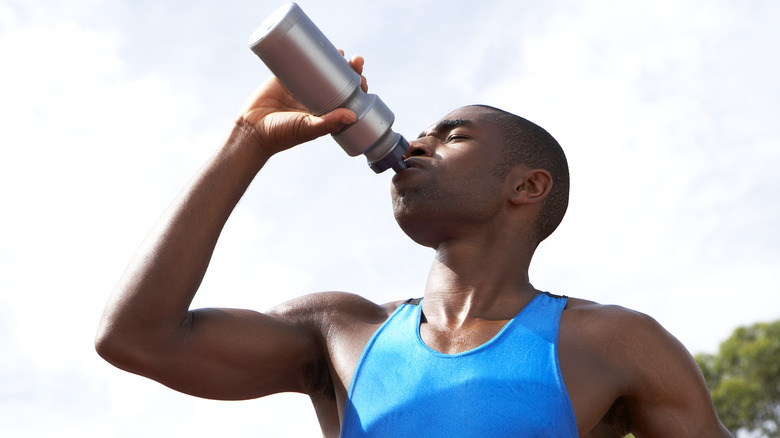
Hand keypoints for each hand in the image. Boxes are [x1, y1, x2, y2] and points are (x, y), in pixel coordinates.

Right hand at [236, 54, 367, 156]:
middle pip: (336, 80)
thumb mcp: (307, 129)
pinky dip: (307, 53)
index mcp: (324, 112)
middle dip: (348, 70)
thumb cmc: (280, 135)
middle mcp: (315, 99)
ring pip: (320, 69)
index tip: (363, 80)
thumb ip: (327, 123)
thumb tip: (353, 115)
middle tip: (356, 61)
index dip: (357, 88)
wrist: (251, 130)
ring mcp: (300, 87)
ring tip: (341, 51)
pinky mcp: (284, 77)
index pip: (346, 98)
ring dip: (332, 59)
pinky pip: (297, 62)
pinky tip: (317, 44)